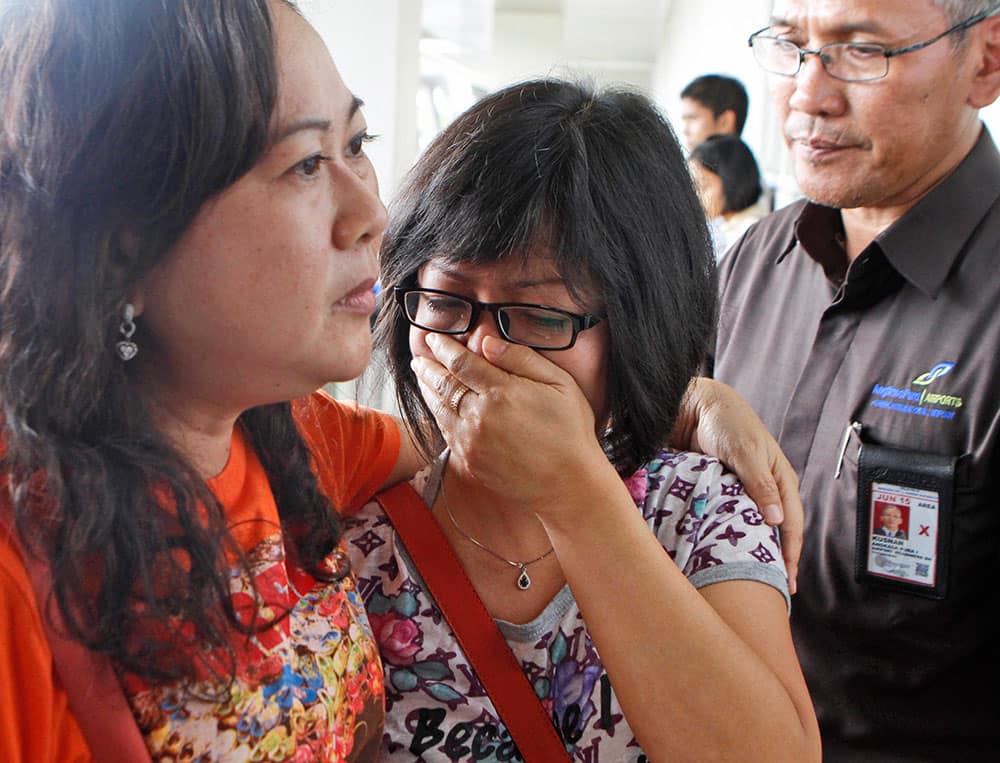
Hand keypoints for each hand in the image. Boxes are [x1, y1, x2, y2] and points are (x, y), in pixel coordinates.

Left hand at [410, 334, 611, 517]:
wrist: (567, 484)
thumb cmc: (570, 431)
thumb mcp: (559, 384)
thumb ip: (521, 358)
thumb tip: (487, 341)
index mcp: (502, 392)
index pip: (460, 362)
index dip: (443, 347)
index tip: (434, 337)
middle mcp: (480, 416)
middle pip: (442, 383)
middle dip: (428, 366)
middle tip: (421, 354)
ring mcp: (471, 440)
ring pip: (438, 407)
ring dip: (427, 388)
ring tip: (422, 374)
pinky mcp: (469, 460)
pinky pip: (444, 430)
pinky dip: (436, 412)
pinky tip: (438, 404)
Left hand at [672, 378, 802, 592]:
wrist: (692, 405)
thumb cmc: (726, 422)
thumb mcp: (746, 451)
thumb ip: (759, 483)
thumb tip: (776, 521)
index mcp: (780, 479)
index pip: (791, 524)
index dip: (791, 554)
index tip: (788, 582)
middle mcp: (764, 489)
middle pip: (773, 532)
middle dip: (773, 560)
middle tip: (769, 592)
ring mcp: (741, 492)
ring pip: (748, 529)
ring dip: (748, 552)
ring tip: (746, 581)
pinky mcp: (719, 492)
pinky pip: (724, 520)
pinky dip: (725, 537)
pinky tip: (719, 554)